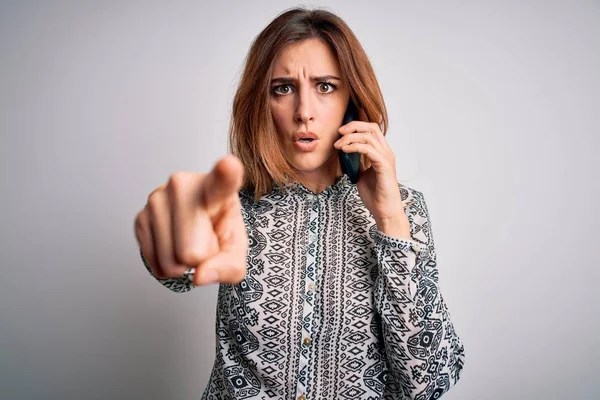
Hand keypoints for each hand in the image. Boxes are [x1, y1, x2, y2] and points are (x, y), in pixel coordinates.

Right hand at [134, 155, 247, 284]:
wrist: (198, 225)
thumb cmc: (220, 230)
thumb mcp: (236, 249)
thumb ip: (229, 266)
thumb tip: (199, 276)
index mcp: (217, 188)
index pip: (223, 180)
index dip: (226, 173)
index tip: (230, 165)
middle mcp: (182, 185)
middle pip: (191, 252)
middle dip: (200, 260)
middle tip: (204, 241)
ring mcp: (156, 198)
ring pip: (170, 261)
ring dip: (181, 263)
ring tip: (189, 240)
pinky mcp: (139, 216)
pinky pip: (154, 263)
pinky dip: (166, 264)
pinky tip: (173, 244)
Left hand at [334, 121, 409, 238]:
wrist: (384, 211)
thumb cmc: (375, 196)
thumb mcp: (361, 175)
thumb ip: (357, 163)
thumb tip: (344, 154)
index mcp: (382, 153)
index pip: (371, 130)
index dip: (356, 126)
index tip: (341, 132)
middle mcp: (386, 152)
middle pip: (372, 127)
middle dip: (353, 126)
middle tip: (339, 132)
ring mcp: (386, 158)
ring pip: (368, 137)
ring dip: (350, 138)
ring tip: (338, 145)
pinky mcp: (384, 166)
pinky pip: (368, 149)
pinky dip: (355, 147)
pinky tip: (344, 150)